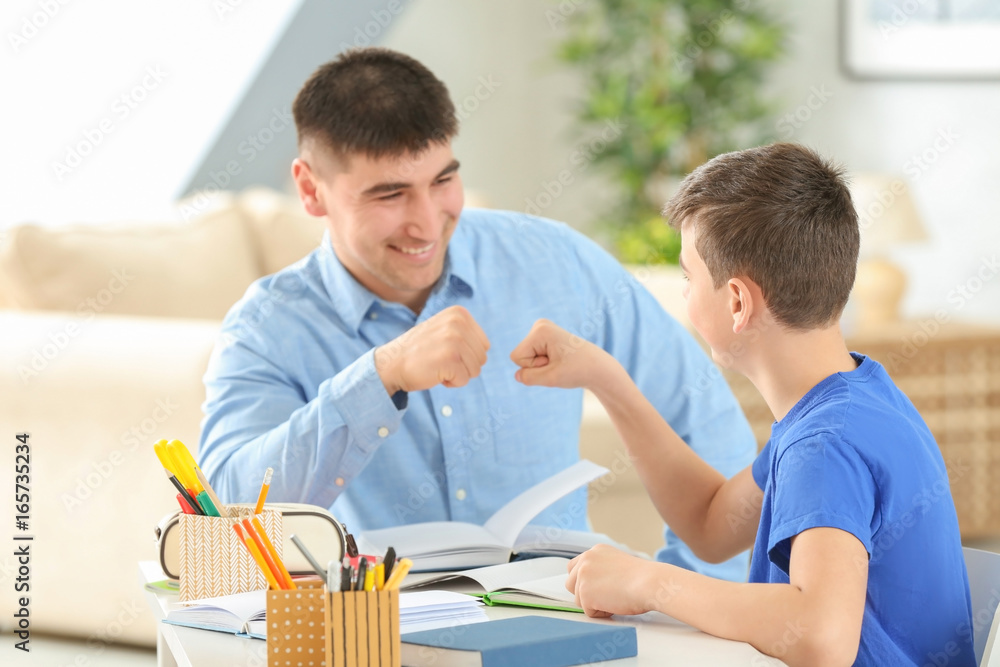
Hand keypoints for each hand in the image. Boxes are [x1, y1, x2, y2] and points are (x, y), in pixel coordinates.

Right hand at [374, 306, 489, 394]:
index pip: (483, 345)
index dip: (466, 355)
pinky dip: (451, 383)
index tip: (445, 351)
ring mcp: (454, 340)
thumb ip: (465, 333)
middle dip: (463, 366)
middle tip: (440, 360)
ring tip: (437, 365)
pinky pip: (464, 380)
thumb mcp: (444, 330)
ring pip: (475, 370)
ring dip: (457, 374)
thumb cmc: (420, 351)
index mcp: (459, 313)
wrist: (391, 363)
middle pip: (482, 358)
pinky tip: (434, 373)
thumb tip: (486, 348)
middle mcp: (458, 323)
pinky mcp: (450, 359)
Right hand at [510, 319, 607, 389]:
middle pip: (521, 356)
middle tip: (559, 364)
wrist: (599, 368)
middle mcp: (541, 325)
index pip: (517, 357)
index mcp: (540, 330)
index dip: (533, 367)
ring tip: (561, 362)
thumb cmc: (578, 371)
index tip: (554, 363)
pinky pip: (533, 356)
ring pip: (526, 357)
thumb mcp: (550, 378)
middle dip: (537, 365)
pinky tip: (560, 361)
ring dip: (542, 366)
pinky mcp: (546, 337)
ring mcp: (544, 330)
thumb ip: (529, 377)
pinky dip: (545, 364)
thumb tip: (517, 375)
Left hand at [566, 544, 660, 617]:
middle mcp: (586, 560)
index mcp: (595, 551)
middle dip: (584, 593)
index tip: (593, 588)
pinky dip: (601, 613)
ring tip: (615, 598)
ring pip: (579, 599)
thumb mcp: (617, 563)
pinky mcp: (584, 593)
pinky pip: (588, 612)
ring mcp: (583, 575)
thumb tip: (594, 584)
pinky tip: (615, 604)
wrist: (649, 583)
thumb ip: (601, 568)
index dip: (582, 581)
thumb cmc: (643, 578)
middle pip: (570, 583)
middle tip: (603, 597)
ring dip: (594, 604)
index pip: (574, 567)